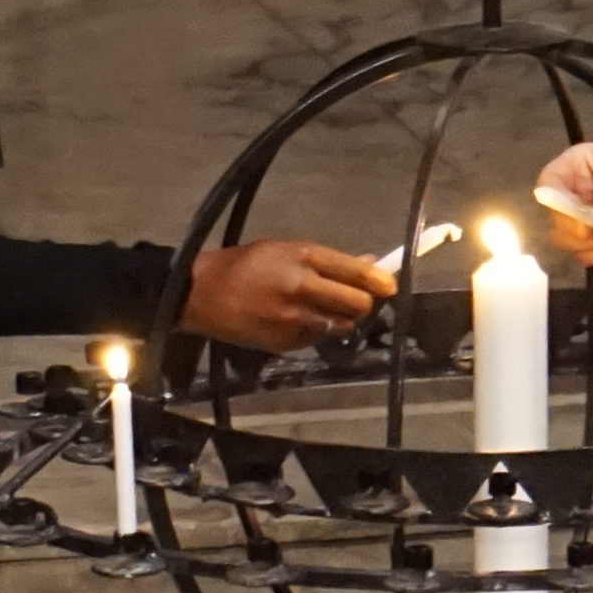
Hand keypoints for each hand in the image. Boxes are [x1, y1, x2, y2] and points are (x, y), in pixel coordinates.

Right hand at [177, 241, 391, 351]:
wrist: (201, 295)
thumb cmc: (244, 265)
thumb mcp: (284, 249)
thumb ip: (326, 260)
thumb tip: (368, 264)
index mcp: (302, 257)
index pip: (355, 271)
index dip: (379, 281)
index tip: (390, 285)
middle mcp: (302, 288)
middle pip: (357, 304)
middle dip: (364, 302)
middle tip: (358, 299)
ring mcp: (295, 319)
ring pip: (342, 325)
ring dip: (342, 318)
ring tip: (326, 309)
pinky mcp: (287, 343)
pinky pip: (319, 339)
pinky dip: (319, 331)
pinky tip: (301, 320)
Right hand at [530, 139, 592, 260]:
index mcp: (576, 167)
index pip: (548, 185)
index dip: (556, 203)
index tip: (578, 216)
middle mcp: (576, 193)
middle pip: (556, 219)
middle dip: (576, 230)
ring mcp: (589, 217)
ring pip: (568, 240)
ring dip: (587, 245)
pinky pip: (587, 253)